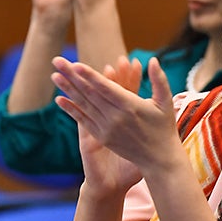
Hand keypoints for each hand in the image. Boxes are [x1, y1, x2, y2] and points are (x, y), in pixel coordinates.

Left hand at [52, 56, 180, 176]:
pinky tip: (59, 99)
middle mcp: (115, 118)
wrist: (159, 160)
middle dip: (72, 76)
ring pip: (84, 105)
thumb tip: (154, 60)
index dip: (90, 76)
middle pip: (90, 93)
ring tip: (54, 75)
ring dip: (68, 89)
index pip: (106, 88)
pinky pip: (83, 121)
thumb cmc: (165, 128)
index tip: (76, 64)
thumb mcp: (166, 102)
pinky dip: (71, 109)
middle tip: (57, 60)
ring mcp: (107, 129)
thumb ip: (159, 80)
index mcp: (131, 106)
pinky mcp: (103, 137)